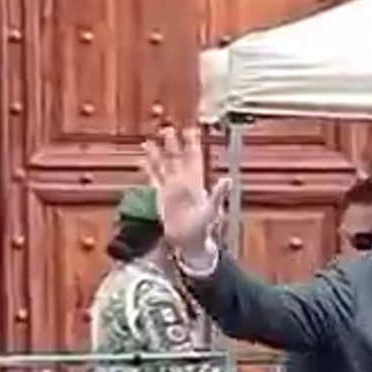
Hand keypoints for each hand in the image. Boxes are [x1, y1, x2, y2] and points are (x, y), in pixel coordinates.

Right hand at [143, 124, 228, 263]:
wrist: (190, 242)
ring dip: (158, 153)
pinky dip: (149, 169)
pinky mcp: (162, 197)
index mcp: (196, 181)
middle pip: (176, 158)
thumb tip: (227, 179)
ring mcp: (172, 188)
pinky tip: (143, 160)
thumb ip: (218, 194)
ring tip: (149, 140)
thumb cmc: (204, 228)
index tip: (190, 129)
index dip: (191, 143)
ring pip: (163, 166)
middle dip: (172, 144)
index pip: (193, 157)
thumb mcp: (213, 209)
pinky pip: (154, 178)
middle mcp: (184, 182)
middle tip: (167, 128)